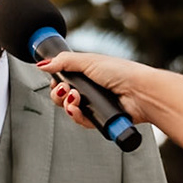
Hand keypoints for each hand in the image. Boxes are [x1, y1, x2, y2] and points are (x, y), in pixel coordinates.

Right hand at [38, 50, 153, 130]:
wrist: (140, 92)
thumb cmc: (121, 72)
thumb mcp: (88, 61)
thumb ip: (63, 62)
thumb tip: (42, 64)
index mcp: (87, 74)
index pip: (63, 81)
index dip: (57, 83)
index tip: (57, 82)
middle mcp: (90, 90)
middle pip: (63, 97)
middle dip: (59, 95)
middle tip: (65, 90)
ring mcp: (95, 105)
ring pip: (70, 110)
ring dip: (67, 105)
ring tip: (76, 99)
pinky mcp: (100, 119)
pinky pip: (81, 121)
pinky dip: (77, 116)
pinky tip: (78, 110)